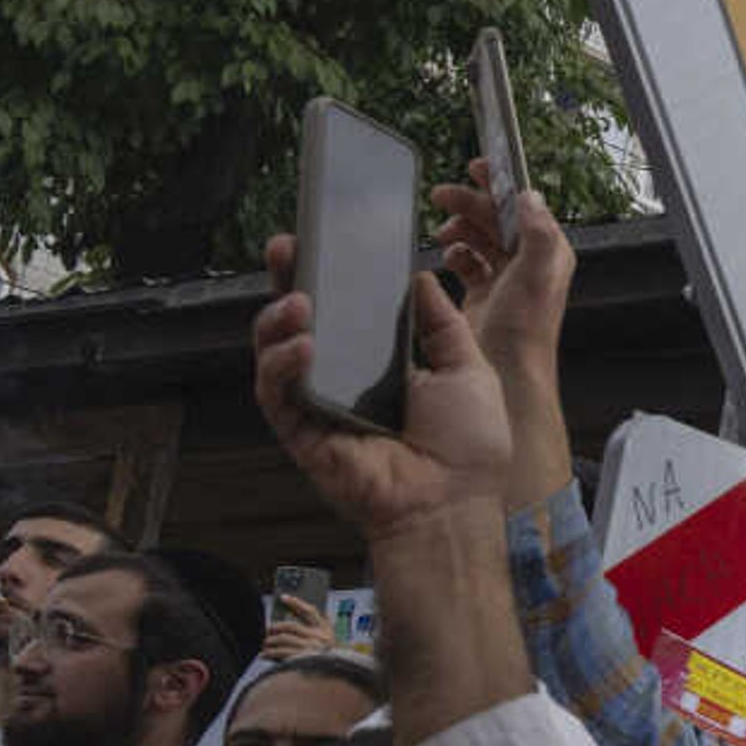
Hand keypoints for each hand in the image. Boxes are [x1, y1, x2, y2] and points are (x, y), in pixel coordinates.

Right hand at [253, 242, 512, 545]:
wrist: (455, 503)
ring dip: (279, 320)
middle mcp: (346, 379)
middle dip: (287, 283)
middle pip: (302, 324)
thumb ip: (440, 324)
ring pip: (276, 353)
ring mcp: (319, 405)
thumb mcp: (467, 369)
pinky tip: (302, 344)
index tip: (325, 242)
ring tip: (300, 299)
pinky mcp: (301, 431)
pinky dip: (282, 365)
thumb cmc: (469, 447)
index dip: (332, 278)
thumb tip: (421, 279)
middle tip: (285, 248)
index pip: (347, 311)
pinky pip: (276, 393)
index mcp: (384, 364)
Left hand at [258, 597, 333, 664]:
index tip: (283, 597)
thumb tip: (285, 625)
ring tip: (264, 644)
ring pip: (284, 638)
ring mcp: (311, 647)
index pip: (310, 611)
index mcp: (326, 631)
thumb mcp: (326, 644)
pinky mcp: (302, 657)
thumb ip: (311, 633)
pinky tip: (264, 655)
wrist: (336, 676)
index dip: (296, 603)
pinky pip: (280, 651)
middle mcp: (320, 637)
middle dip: (275, 627)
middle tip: (267, 630)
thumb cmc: (328, 662)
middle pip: (291, 626)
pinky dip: (270, 653)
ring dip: (270, 641)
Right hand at [427, 160, 575, 392]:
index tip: (478, 167)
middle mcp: (527, 263)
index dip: (501, 184)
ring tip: (444, 232)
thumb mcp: (535, 274)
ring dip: (460, 228)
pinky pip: (466, 261)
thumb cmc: (524, 330)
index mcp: (547, 253)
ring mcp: (504, 277)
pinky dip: (455, 254)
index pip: (524, 206)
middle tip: (441, 195)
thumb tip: (531, 196)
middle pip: (496, 217)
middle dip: (469, 203)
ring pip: (478, 237)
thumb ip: (538, 232)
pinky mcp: (482, 293)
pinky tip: (449, 257)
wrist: (505, 371)